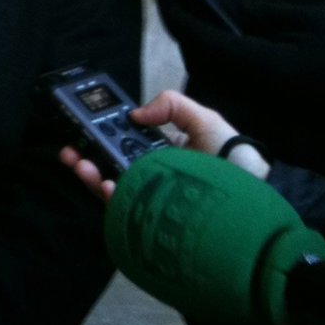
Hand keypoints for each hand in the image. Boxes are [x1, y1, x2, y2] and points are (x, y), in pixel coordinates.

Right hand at [60, 88, 266, 201]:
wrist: (253, 196)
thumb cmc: (234, 158)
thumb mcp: (204, 119)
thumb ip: (171, 105)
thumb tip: (136, 114)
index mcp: (159, 153)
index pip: (121, 143)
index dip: (100, 135)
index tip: (83, 127)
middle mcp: (151, 176)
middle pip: (108, 166)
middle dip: (85, 156)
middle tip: (71, 150)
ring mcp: (151, 198)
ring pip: (109, 187)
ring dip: (89, 175)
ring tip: (82, 166)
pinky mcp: (153, 219)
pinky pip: (124, 209)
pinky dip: (110, 198)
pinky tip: (106, 185)